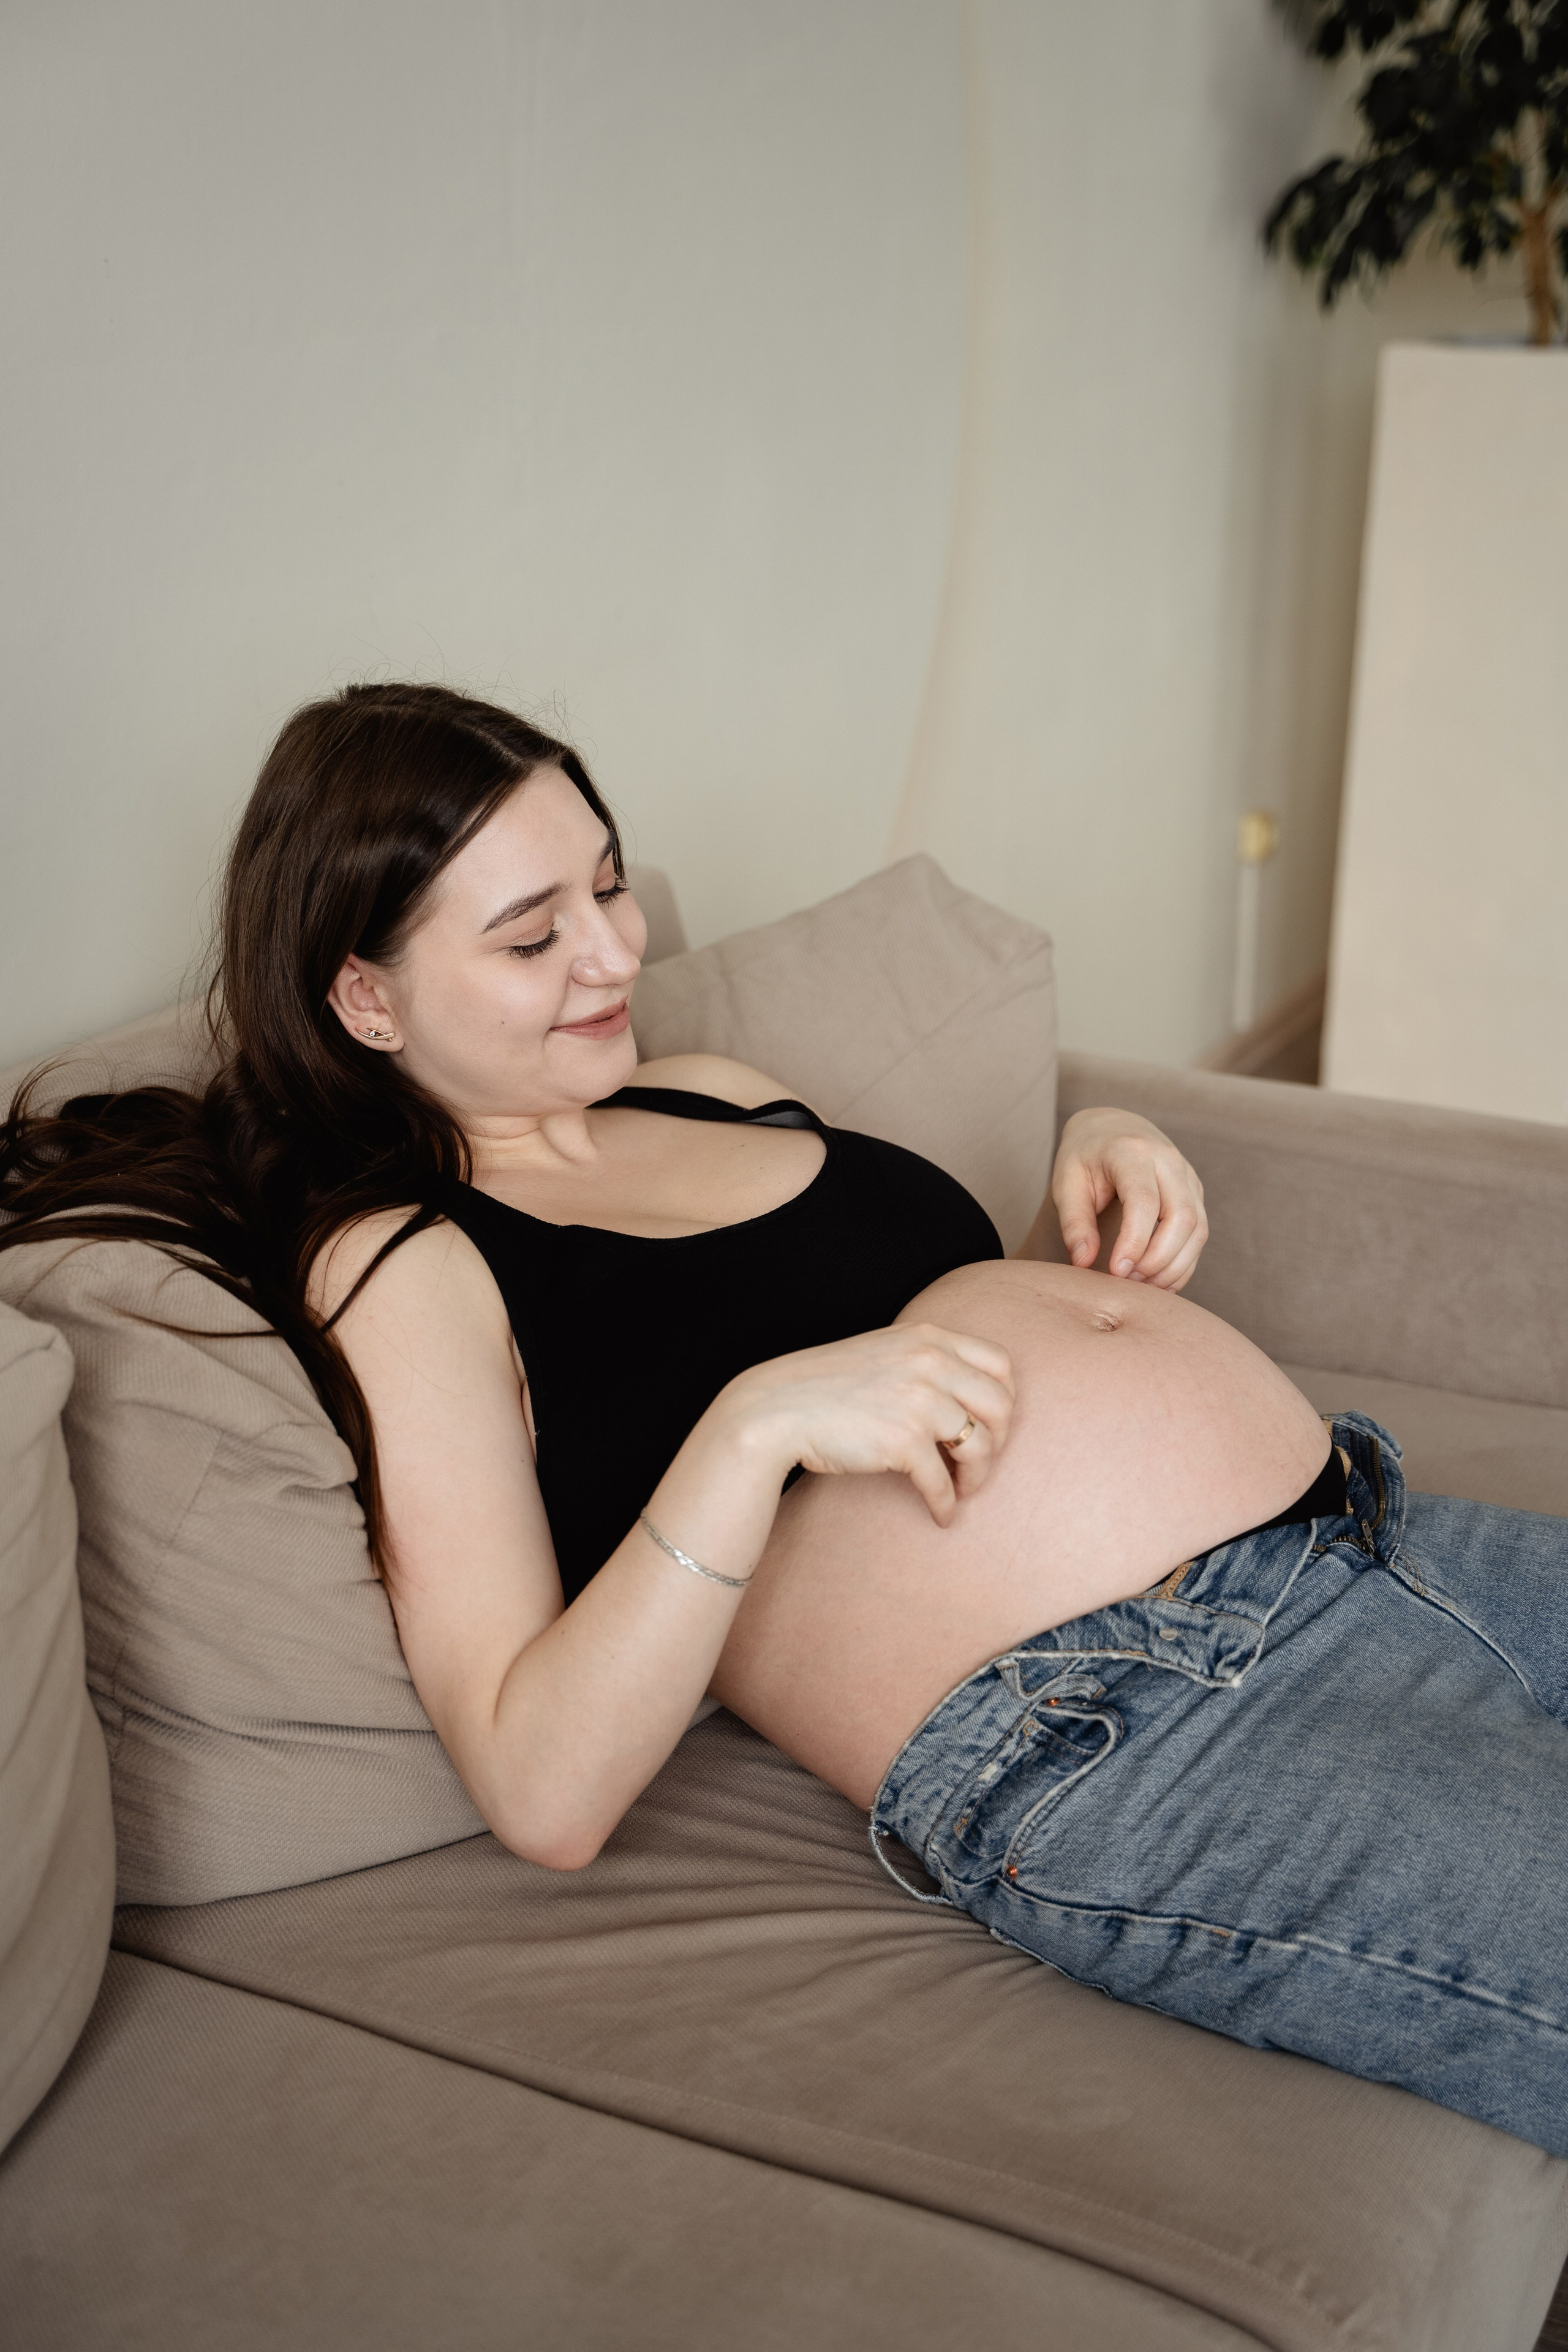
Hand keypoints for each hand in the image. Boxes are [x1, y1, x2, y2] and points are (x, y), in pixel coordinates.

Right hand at [720, 1323, 1014, 1527]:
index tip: (989, 1425)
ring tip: (961, 1490)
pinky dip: (946, 1504)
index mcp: (928, 1337)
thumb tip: (964, 1401)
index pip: (999, 1364)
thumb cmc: (825, 1388)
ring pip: (981, 1445)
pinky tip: (940, 1514)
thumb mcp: (883, 1354)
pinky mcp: (904, 1440)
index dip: (1003, 1401)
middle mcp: (930, 1362)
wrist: (774, 1410)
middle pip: (1001, 1406)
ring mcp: (920, 1400)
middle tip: (978, 1464)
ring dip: (977, 1477)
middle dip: (997, 1442)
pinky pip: (944, 1482)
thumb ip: (924, 1363)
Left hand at [1052, 1107, 1206, 1291]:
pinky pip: (1199, 1233)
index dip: (1134, 1242)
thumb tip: (1082, 1263)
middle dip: (1158, 1259)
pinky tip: (1158, 1281)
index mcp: (1131, 1152)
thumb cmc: (1084, 1157)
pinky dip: (1183, 1263)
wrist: (1110, 1128)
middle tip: (1127, 1281)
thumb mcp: (1066, 1183)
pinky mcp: (1195, 1193)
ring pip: (1197, 1229)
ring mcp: (1187, 1176)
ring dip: (1174, 1266)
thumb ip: (1074, 1223)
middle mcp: (1168, 1161)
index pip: (1144, 1201)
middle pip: (1182, 1217)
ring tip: (1141, 1286)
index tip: (1116, 1272)